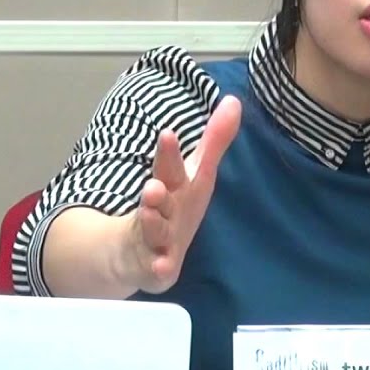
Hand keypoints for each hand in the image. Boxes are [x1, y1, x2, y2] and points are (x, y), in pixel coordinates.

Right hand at [124, 95, 241, 293]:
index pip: (170, 166)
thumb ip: (214, 140)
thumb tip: (234, 100)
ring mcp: (154, 238)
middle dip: (155, 190)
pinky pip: (155, 269)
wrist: (134, 252)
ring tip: (150, 211)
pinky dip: (157, 268)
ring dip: (152, 221)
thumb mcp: (196, 173)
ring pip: (153, 229)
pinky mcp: (154, 267)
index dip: (169, 153)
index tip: (167, 134)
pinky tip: (161, 268)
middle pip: (159, 197)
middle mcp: (161, 209)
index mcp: (173, 185)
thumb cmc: (173, 205)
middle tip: (152, 186)